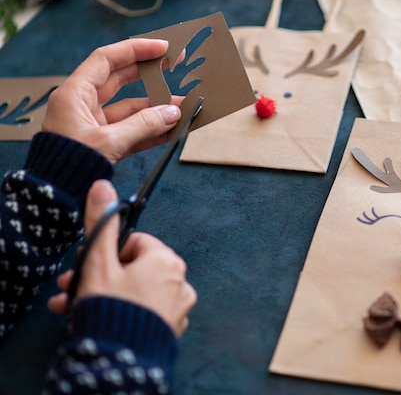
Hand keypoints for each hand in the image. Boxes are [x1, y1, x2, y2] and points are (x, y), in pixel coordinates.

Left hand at [43, 38, 183, 163]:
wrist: (56, 195)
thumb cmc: (68, 164)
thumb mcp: (108, 141)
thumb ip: (143, 126)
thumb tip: (171, 113)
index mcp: (75, 94)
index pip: (107, 59)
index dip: (136, 50)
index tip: (162, 48)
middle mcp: (84, 104)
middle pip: (122, 78)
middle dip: (150, 73)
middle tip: (175, 65)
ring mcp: (95, 123)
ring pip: (131, 108)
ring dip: (156, 108)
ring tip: (181, 108)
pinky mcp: (105, 142)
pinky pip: (133, 130)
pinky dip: (152, 130)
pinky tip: (171, 129)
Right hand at [48, 180, 196, 337]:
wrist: (121, 360)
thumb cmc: (112, 309)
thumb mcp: (99, 262)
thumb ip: (102, 223)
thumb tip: (104, 187)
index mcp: (167, 261)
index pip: (135, 242)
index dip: (107, 252)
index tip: (89, 263)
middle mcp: (180, 281)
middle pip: (135, 268)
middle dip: (100, 275)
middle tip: (74, 285)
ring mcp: (178, 306)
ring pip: (137, 290)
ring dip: (107, 293)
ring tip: (76, 305)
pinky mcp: (171, 327)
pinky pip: (146, 311)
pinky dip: (124, 310)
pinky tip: (101, 318)